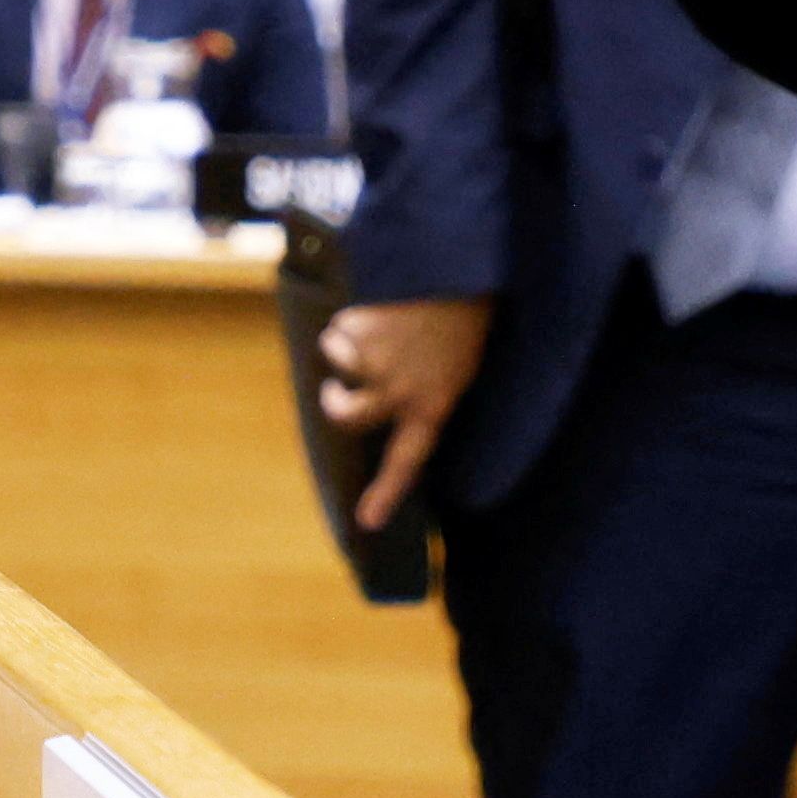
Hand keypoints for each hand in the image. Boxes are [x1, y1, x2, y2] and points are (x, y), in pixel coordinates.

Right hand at [314, 293, 493, 532]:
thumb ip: (420, 392)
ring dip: (346, 338)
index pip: (406, 462)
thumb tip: (374, 399)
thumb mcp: (455, 369)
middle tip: (333, 389)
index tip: (366, 522)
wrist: (465, 274)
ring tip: (379, 321)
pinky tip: (383, 306)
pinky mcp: (363, 333)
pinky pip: (339, 326)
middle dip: (332, 399)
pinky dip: (353, 315)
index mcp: (433, 407)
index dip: (385, 494)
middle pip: (344, 415)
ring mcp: (379, 365)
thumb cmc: (463, 322)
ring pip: (335, 357)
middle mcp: (400, 394)